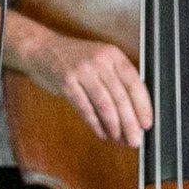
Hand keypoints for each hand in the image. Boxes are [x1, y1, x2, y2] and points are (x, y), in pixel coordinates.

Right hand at [17, 29, 152, 145]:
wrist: (41, 49)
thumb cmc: (74, 59)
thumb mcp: (100, 59)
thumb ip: (116, 79)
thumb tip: (135, 111)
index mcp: (113, 54)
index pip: (134, 83)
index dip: (143, 106)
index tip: (147, 123)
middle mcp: (100, 60)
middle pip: (121, 97)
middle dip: (130, 123)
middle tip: (135, 139)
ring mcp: (82, 71)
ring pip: (105, 105)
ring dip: (114, 127)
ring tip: (120, 140)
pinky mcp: (66, 82)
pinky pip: (85, 108)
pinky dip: (95, 124)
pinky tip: (102, 134)